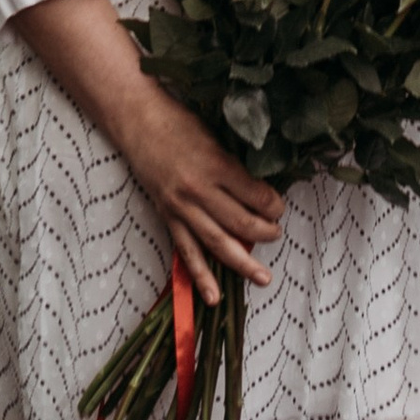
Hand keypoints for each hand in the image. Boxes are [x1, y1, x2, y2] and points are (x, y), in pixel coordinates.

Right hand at [111, 79, 286, 304]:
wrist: (138, 122)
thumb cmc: (180, 122)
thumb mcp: (215, 136)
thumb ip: (235, 165)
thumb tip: (261, 190)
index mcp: (216, 165)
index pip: (254, 195)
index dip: (273, 205)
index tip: (280, 207)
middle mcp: (199, 190)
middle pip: (240, 222)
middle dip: (264, 233)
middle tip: (277, 234)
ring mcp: (181, 207)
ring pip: (217, 243)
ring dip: (242, 263)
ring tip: (263, 279)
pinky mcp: (168, 217)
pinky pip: (186, 251)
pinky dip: (200, 276)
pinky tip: (214, 296)